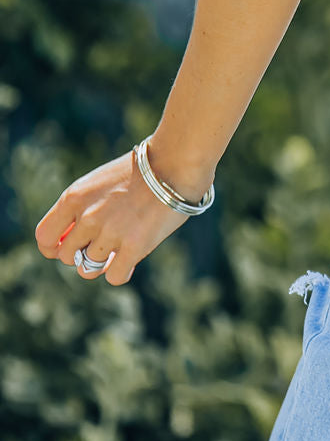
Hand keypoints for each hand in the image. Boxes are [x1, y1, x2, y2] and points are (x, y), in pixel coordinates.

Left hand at [34, 147, 191, 285]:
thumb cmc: (140, 172)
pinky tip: (131, 259)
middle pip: (67, 256)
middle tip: (102, 243)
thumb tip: (75, 244)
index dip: (53, 247)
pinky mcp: (134, 247)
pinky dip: (121, 271)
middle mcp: (87, 217)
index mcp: (73, 198)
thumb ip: (81, 209)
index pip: (45, 237)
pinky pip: (115, 276)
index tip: (68, 246)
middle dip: (82, 253)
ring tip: (118, 250)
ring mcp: (110, 234)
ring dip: (102, 263)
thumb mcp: (99, 182)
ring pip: (89, 269)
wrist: (175, 164)